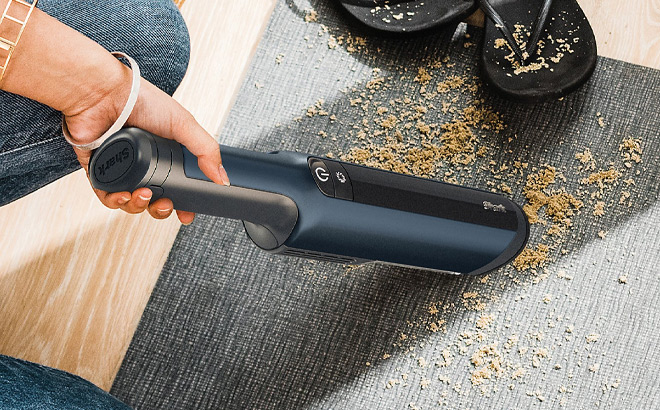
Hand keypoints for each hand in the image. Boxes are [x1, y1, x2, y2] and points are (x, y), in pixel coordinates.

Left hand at [0, 6, 229, 224]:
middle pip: (156, 200)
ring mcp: (121, 169)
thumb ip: (206, 151)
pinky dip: (115, 201)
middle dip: (161, 209)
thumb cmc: (140, 100)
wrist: (104, 94)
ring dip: (139, 205)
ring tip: (143, 196)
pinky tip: (123, 195)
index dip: (183, 203)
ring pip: (131, 202)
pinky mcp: (99, 172)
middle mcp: (144, 163)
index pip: (177, 187)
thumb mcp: (184, 124)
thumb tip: (222, 178)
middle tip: (165, 204)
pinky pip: (108, 196)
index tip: (187, 213)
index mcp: (165, 154)